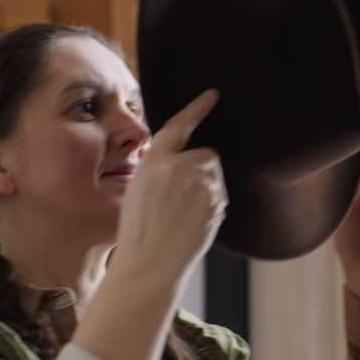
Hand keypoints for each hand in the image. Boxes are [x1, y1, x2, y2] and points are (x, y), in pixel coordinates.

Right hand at [112, 89, 225, 286]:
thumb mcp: (139, 189)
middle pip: (206, 155)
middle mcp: (179, 166)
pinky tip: (192, 224)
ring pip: (215, 176)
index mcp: (154, 160)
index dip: (197, 108)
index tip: (213, 95)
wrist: (149, 264)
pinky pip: (220, 196)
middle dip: (200, 170)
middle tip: (180, 198)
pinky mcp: (216, 202)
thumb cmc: (139, 231)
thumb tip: (188, 161)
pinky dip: (212, 206)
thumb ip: (161, 169)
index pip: (179, 125)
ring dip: (206, 189)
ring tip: (183, 214)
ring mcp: (200, 184)